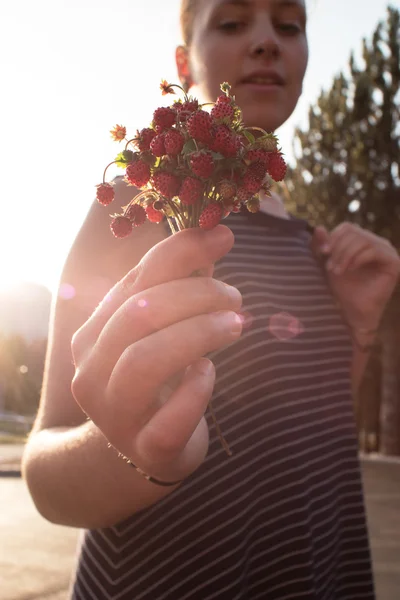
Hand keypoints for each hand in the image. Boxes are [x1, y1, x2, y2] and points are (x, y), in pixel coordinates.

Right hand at [71, 226, 241, 482]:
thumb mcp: (159, 332)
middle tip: (235, 296)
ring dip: (199, 332)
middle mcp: (91, 372)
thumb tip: (210, 238)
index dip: (180, 251)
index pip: (135, 280)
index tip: (223, 235)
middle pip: (138, 315)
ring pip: (145, 360)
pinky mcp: (146, 448)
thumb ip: (176, 288)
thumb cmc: (158, 381)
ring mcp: (114, 415)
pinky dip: (197, 388)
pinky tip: (210, 372)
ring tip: (237, 324)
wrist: (145, 449)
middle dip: (195, 295)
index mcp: (93, 335)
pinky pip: (170, 417)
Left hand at [312, 223, 399, 332]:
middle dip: (338, 249)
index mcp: (363, 240)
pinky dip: (358, 259)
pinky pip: (373, 250)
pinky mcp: (394, 262)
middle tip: (329, 268)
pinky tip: (350, 270)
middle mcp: (378, 242)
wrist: (353, 310)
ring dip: (346, 255)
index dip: (333, 237)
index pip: (348, 227)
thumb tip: (318, 227)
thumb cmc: (342, 287)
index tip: (323, 253)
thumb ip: (322, 246)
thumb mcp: (328, 263)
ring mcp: (387, 251)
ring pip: (363, 240)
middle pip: (355, 232)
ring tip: (337, 271)